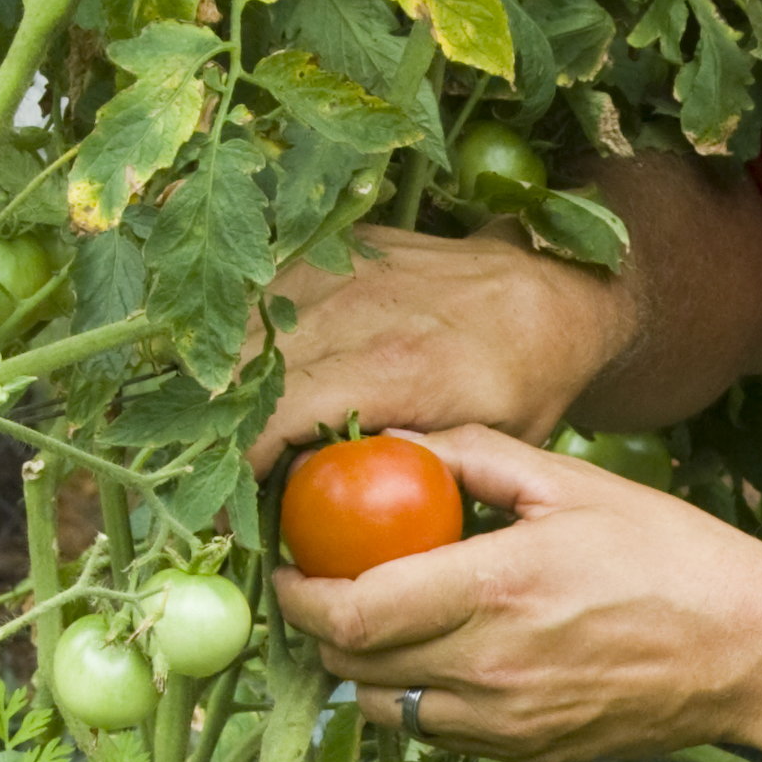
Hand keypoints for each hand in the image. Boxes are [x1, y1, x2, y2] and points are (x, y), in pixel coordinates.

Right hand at [241, 227, 633, 477]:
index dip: (238, 464)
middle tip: (214, 481)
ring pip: (242, 332)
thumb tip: (325, 510)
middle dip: (217, 431)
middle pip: (245, 372)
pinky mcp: (334, 251)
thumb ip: (406, 473)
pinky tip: (253, 382)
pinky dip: (248, 342)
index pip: (279, 412)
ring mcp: (340, 271)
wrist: (547, 293)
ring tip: (225, 437)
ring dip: (225, 386)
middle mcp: (358, 310)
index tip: (227, 510)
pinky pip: (262, 299)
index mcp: (397, 367)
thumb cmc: (522, 383)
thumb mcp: (480, 444)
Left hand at [268, 426, 761, 761]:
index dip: (300, 595)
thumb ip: (475, 458)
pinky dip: (421, 701)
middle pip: (353, 668)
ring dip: (366, 672)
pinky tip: (446, 660)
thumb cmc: (671, 557)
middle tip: (325, 590)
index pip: (352, 613)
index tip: (290, 569)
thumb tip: (398, 439)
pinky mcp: (528, 756)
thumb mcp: (574, 484)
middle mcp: (490, 669)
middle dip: (322, 631)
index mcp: (495, 591)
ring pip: (386, 711)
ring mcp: (507, 724)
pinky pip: (439, 736)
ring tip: (384, 626)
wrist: (750, 651)